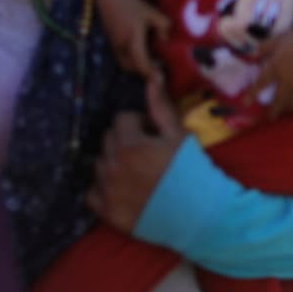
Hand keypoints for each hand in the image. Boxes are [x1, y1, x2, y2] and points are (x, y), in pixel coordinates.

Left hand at [86, 74, 186, 231]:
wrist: (200, 214)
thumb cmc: (193, 172)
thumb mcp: (179, 136)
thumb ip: (160, 107)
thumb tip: (151, 77)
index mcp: (130, 144)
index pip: (122, 120)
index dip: (140, 125)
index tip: (154, 136)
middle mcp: (113, 166)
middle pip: (108, 141)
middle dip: (125, 142)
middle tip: (147, 154)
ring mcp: (107, 190)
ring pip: (100, 165)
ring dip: (115, 164)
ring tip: (138, 174)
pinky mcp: (107, 211)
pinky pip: (92, 193)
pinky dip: (104, 190)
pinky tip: (124, 191)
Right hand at [97, 0, 169, 74]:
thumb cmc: (133, 4)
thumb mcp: (152, 11)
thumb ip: (163, 25)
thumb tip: (166, 39)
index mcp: (132, 37)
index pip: (141, 61)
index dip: (151, 72)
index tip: (160, 78)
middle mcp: (121, 45)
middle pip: (132, 67)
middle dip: (145, 71)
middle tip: (159, 68)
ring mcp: (115, 46)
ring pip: (126, 64)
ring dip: (138, 67)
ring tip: (153, 61)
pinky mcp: (112, 44)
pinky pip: (122, 58)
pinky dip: (133, 61)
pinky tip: (144, 53)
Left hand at [251, 28, 292, 119]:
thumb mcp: (277, 40)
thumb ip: (264, 48)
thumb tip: (253, 54)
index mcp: (276, 68)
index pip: (260, 84)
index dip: (252, 94)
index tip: (246, 103)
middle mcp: (287, 81)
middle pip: (278, 102)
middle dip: (273, 111)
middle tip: (270, 117)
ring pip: (292, 105)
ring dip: (287, 109)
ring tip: (286, 110)